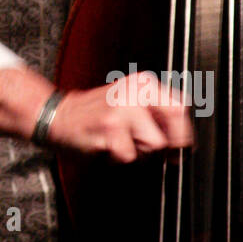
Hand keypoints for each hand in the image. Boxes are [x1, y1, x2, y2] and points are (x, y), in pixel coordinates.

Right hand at [48, 72, 193, 162]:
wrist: (58, 116)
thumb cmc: (95, 114)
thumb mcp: (130, 103)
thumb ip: (158, 116)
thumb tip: (185, 145)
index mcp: (143, 83)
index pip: (179, 109)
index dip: (182, 133)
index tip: (178, 146)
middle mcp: (135, 91)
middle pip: (173, 130)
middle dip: (162, 146)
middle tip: (142, 144)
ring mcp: (122, 108)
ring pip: (153, 146)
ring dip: (138, 153)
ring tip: (120, 142)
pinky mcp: (110, 127)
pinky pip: (129, 156)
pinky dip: (119, 158)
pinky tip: (107, 146)